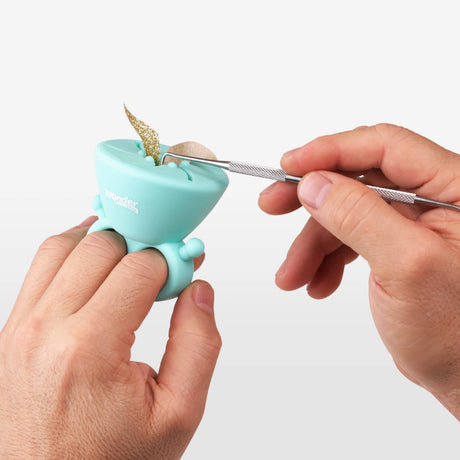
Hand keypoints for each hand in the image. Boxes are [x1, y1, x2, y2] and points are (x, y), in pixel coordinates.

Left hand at [0, 218, 220, 458]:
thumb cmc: (110, 457)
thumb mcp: (178, 411)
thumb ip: (198, 344)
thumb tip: (198, 291)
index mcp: (89, 349)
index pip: (139, 268)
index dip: (172, 260)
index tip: (185, 270)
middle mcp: (45, 331)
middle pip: (102, 245)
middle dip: (142, 245)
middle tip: (162, 264)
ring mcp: (19, 329)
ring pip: (63, 245)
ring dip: (105, 241)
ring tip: (132, 257)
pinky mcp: (10, 331)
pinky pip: (41, 268)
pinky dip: (74, 254)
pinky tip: (98, 267)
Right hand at [259, 124, 459, 418]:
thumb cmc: (459, 333)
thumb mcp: (406, 268)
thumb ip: (359, 217)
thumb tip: (314, 184)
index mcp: (454, 188)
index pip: (384, 147)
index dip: (331, 151)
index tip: (289, 165)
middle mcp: (434, 199)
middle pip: (358, 178)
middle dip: (311, 198)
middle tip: (272, 204)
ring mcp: (411, 224)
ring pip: (347, 212)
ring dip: (313, 242)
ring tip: (292, 276)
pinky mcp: (394, 246)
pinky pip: (350, 238)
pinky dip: (326, 259)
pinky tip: (317, 282)